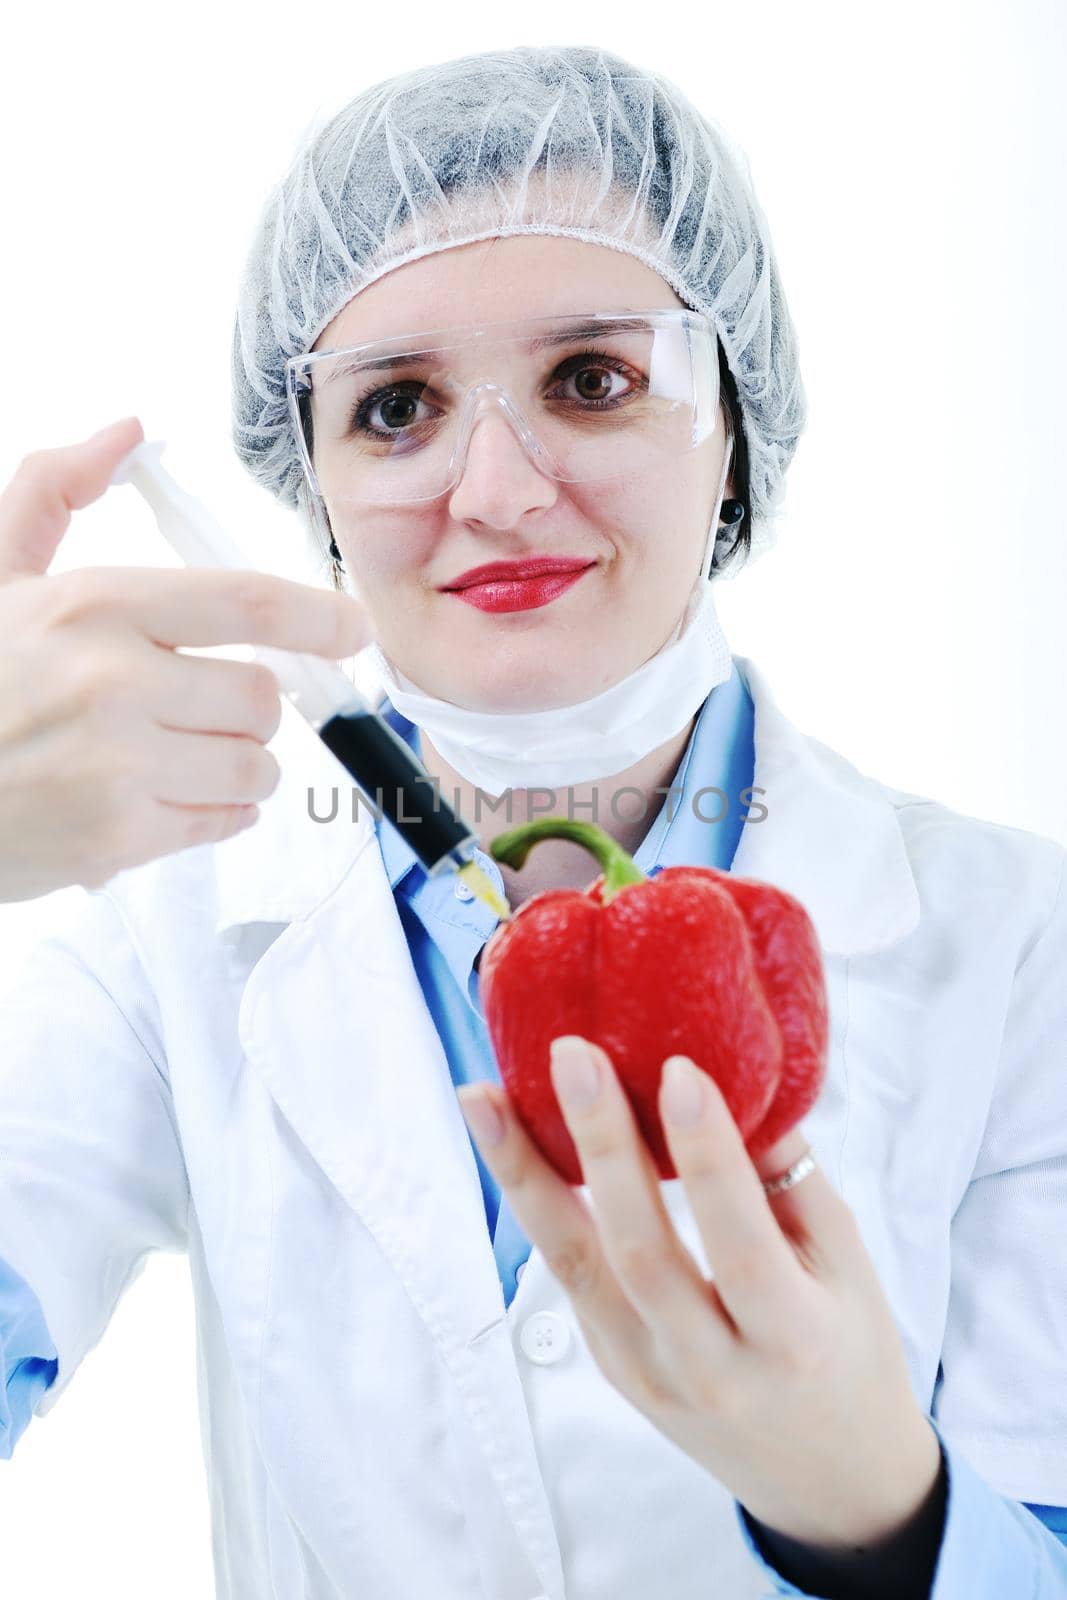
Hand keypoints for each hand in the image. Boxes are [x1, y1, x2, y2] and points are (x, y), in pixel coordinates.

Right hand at [0, 417, 372, 900]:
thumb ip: (53, 494)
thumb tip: (125, 432)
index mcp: (93, 605)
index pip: (244, 605)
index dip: (318, 618)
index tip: (355, 630)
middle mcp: (114, 683)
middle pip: (261, 698)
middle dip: (249, 708)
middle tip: (202, 711)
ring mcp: (118, 767)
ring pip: (254, 768)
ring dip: (237, 766)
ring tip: (180, 759)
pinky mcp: (118, 839)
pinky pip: (224, 822)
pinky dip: (216, 813)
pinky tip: (169, 798)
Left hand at [457, 1035, 941, 1552]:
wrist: (827, 1478)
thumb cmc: (847, 1350)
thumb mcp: (848, 1267)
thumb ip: (792, 1181)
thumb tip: (738, 1079)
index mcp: (792, 1341)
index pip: (740, 1246)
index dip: (708, 1158)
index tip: (678, 1069)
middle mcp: (711, 1368)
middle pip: (638, 1252)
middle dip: (600, 1145)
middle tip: (571, 1055)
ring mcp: (648, 1374)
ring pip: (574, 1266)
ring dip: (524, 1174)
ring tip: (483, 1098)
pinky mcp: (610, 1367)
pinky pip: (570, 1277)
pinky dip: (539, 1205)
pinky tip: (509, 1143)